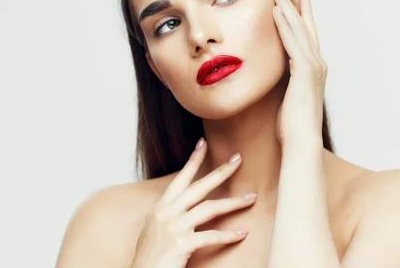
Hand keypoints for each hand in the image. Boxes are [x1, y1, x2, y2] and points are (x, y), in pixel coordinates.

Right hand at [131, 138, 255, 267]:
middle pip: (200, 186)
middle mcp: (167, 212)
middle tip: (238, 159)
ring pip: (210, 208)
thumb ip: (169, 214)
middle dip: (221, 171)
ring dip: (233, 202)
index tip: (204, 143)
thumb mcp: (154, 228)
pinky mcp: (181, 243)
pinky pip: (211, 235)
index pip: (180, 178)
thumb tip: (184, 206)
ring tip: (251, 198)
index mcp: (161, 207)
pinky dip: (228, 235)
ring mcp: (174, 227)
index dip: (193, 160)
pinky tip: (242, 233)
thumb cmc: (149, 256)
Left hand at [271, 0, 327, 146]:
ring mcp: (313, 67)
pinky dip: (284, 25)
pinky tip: (276, 10)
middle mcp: (317, 63)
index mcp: (313, 69)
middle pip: (305, 25)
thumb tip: (280, 81)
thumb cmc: (293, 126)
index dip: (300, 13)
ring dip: (286, 6)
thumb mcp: (290, 98)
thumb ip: (287, 84)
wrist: (302, 143)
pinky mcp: (304, 72)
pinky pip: (292, 43)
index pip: (306, 35)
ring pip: (298, 29)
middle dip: (294, 1)